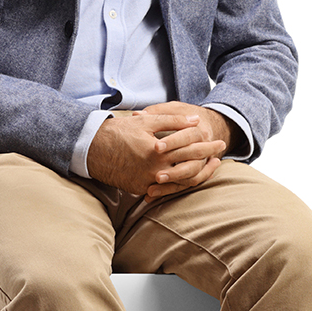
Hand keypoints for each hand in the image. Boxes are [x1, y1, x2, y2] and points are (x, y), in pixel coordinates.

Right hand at [86, 105, 230, 200]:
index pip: (190, 149)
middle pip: (190, 166)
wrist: (91, 150)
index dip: (207, 144)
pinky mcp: (140, 189)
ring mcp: (147, 182)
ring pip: (180, 182)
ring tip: (209, 165)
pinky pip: (166, 189)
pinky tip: (188, 176)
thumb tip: (196, 121)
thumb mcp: (147, 122)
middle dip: (207, 158)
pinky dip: (179, 183)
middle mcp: (154, 170)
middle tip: (219, 152)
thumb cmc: (119, 132)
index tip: (219, 140)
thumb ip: (174, 121)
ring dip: (197, 173)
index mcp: (158, 152)